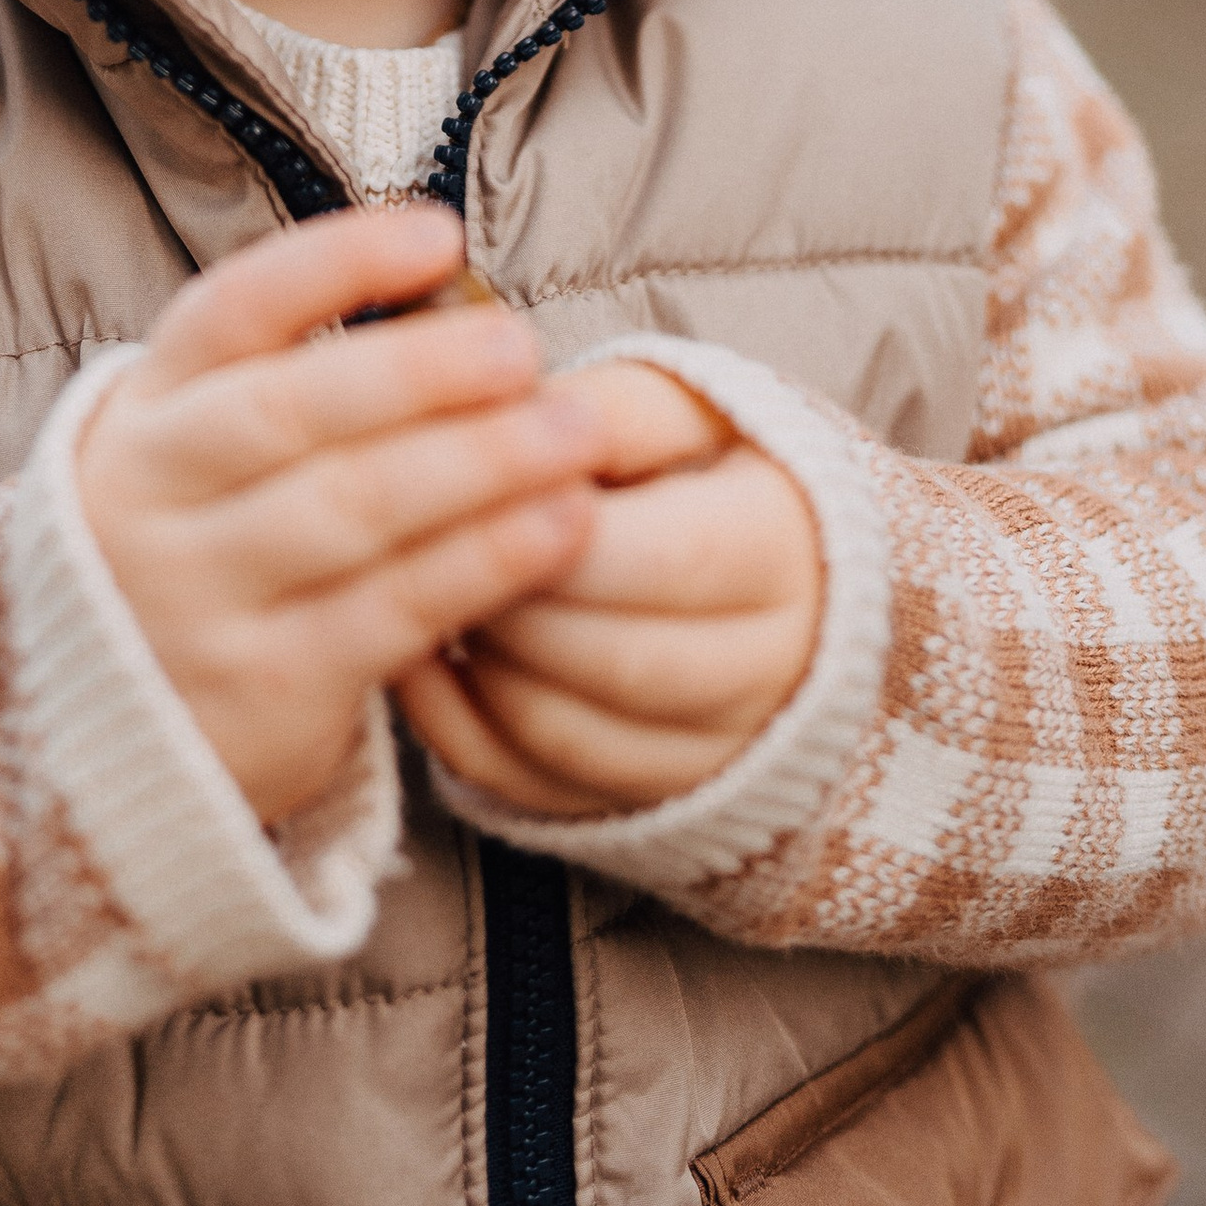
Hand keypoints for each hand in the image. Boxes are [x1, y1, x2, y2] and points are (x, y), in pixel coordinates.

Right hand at [75, 205, 603, 828]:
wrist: (105, 730)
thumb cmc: (205, 541)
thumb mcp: (201, 446)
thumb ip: (295, 377)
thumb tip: (454, 286)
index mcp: (149, 406)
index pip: (231, 311)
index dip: (335, 264)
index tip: (439, 232)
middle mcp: (155, 493)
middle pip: (291, 413)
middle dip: (420, 372)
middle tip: (523, 350)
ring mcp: (199, 596)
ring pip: (350, 511)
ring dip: (479, 465)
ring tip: (576, 434)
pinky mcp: (264, 689)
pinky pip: (390, 612)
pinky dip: (484, 562)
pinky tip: (560, 528)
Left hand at [394, 362, 821, 818]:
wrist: (772, 564)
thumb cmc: (704, 466)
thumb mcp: (674, 407)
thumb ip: (602, 412)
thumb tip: (518, 431)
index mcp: (781, 552)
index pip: (661, 560)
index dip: (551, 530)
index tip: (483, 490)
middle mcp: (767, 671)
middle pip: (614, 662)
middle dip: (509, 604)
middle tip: (441, 545)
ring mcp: (710, 752)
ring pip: (564, 738)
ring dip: (480, 665)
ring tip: (440, 589)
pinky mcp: (641, 797)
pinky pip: (529, 787)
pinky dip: (456, 725)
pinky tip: (424, 654)